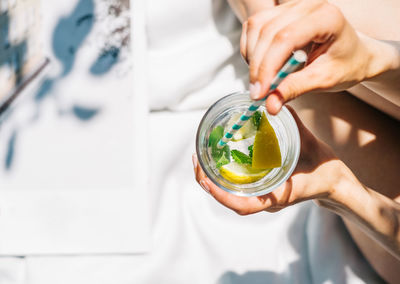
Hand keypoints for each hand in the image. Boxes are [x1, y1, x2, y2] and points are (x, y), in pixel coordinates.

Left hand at [193, 106, 347, 214]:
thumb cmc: (323, 170)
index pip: (243, 206)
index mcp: (276, 197)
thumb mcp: (309, 147)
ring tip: (200, 159)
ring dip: (212, 179)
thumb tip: (275, 104)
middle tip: (197, 160)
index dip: (221, 195)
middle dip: (208, 182)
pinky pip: (238, 188)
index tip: (205, 180)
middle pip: (230, 199)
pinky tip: (217, 159)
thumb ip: (293, 126)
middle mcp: (266, 200)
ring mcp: (263, 197)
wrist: (333, 181)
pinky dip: (223, 176)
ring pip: (231, 194)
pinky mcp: (264, 190)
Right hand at [241, 0, 395, 114]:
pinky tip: (260, 66)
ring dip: (252, 57)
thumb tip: (270, 104)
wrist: (354, 54)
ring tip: (262, 80)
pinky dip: (251, 49)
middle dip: (258, 67)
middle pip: (267, 33)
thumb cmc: (347, 64)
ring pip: (256, 27)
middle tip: (257, 94)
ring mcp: (292, 6)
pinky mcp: (280, 13)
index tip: (261, 92)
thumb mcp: (325, 80)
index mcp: (326, 17)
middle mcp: (307, 5)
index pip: (285, 38)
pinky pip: (254, 27)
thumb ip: (296, 89)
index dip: (268, 66)